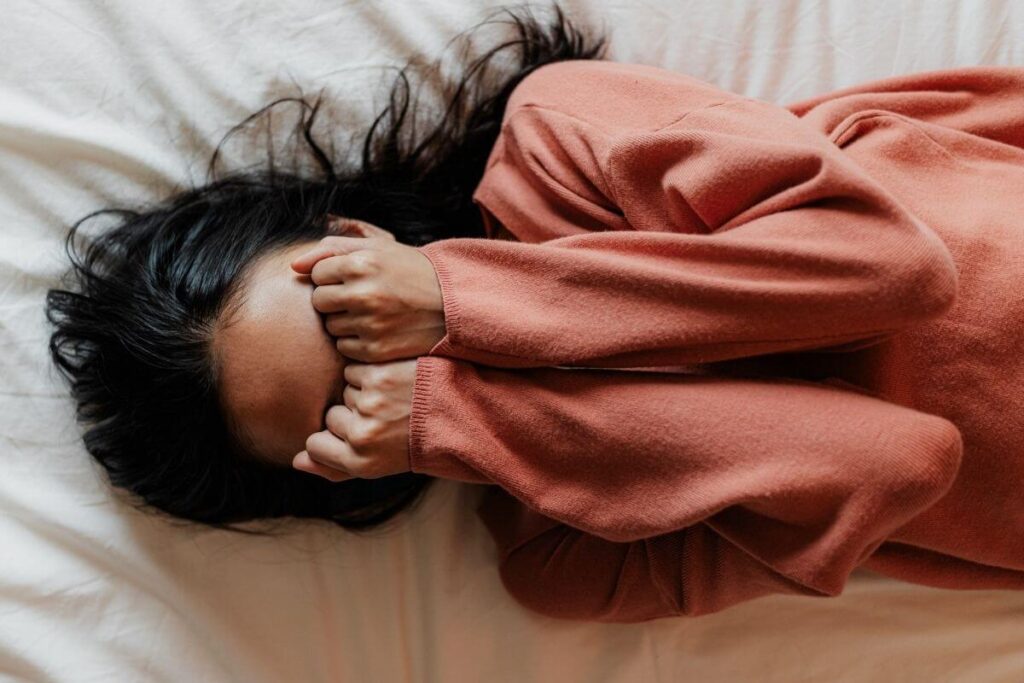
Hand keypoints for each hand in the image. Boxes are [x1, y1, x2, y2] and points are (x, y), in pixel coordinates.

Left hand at [291, 217, 446, 362]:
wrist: (452, 304)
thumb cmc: (410, 271)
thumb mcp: (377, 249)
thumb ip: (331, 249)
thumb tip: (293, 266)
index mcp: (362, 264)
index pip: (317, 274)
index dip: (333, 276)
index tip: (355, 278)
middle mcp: (364, 294)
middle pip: (319, 302)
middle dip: (334, 299)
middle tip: (362, 297)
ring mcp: (370, 324)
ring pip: (330, 327)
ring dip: (344, 321)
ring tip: (372, 313)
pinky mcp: (376, 350)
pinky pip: (345, 349)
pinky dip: (356, 342)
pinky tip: (378, 331)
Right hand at [292, 359, 417, 481]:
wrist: (462, 411)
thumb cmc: (417, 441)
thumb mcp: (379, 465)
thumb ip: (335, 467)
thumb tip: (296, 461)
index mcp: (361, 463)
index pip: (315, 445)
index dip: (334, 437)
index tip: (361, 435)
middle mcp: (362, 436)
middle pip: (331, 416)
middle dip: (354, 413)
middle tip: (389, 417)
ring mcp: (368, 404)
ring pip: (343, 390)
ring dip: (364, 390)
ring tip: (396, 399)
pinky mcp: (377, 376)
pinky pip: (354, 370)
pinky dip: (371, 372)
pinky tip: (395, 380)